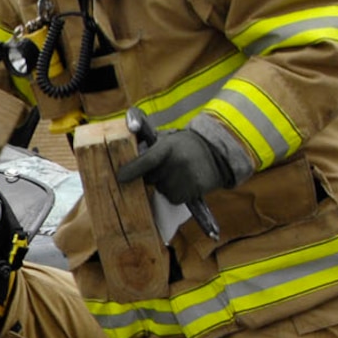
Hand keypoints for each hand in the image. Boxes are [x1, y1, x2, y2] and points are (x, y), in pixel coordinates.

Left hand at [116, 127, 232, 204]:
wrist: (216, 151)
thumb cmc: (184, 145)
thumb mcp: (167, 139)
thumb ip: (148, 148)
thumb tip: (124, 162)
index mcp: (168, 147)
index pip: (147, 160)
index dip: (132, 169)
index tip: (120, 177)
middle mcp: (178, 162)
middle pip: (151, 179)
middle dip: (152, 176)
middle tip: (166, 167)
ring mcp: (187, 177)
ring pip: (162, 190)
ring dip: (165, 185)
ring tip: (178, 173)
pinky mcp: (194, 190)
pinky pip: (174, 198)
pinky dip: (175, 194)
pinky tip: (185, 182)